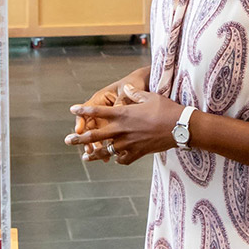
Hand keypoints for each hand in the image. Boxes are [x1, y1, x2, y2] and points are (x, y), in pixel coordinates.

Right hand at [66, 78, 133, 161]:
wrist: (147, 84)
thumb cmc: (135, 83)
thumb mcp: (127, 91)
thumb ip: (121, 100)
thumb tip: (118, 109)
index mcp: (101, 99)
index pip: (86, 110)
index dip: (81, 120)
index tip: (79, 131)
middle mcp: (102, 110)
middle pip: (90, 126)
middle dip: (87, 139)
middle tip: (88, 149)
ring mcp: (109, 120)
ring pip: (98, 135)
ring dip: (97, 146)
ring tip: (100, 156)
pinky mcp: (117, 127)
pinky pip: (109, 139)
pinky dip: (108, 147)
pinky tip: (110, 156)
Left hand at [66, 83, 185, 165]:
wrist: (180, 128)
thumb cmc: (166, 109)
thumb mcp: (150, 96)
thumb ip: (134, 94)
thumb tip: (126, 89)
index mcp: (123, 113)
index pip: (98, 111)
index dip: (84, 110)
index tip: (72, 109)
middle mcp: (122, 129)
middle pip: (96, 134)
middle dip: (79, 138)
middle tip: (67, 140)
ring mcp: (129, 143)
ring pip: (106, 150)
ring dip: (94, 154)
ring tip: (85, 158)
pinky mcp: (137, 153)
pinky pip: (123, 159)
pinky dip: (118, 159)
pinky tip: (115, 159)